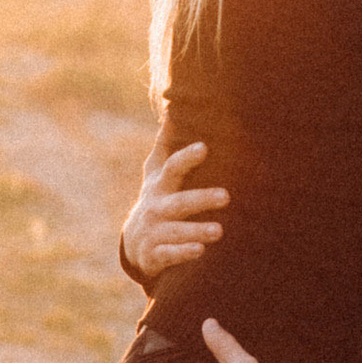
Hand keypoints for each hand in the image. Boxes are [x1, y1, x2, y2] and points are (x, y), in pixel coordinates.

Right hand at [120, 137, 227, 286]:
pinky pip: (168, 255)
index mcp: (160, 186)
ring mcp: (154, 232)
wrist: (136, 243)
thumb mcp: (156, 172)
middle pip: (179, 203)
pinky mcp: (154, 255)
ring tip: (219, 230)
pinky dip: (183, 253)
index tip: (204, 147)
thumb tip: (173, 107)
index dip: (187, 158)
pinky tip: (200, 251)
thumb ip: (165, 144)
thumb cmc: (156, 199)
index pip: (172, 168)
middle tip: (226, 196)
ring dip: (196, 230)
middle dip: (200, 199)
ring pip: (176, 231)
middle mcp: (156, 208)